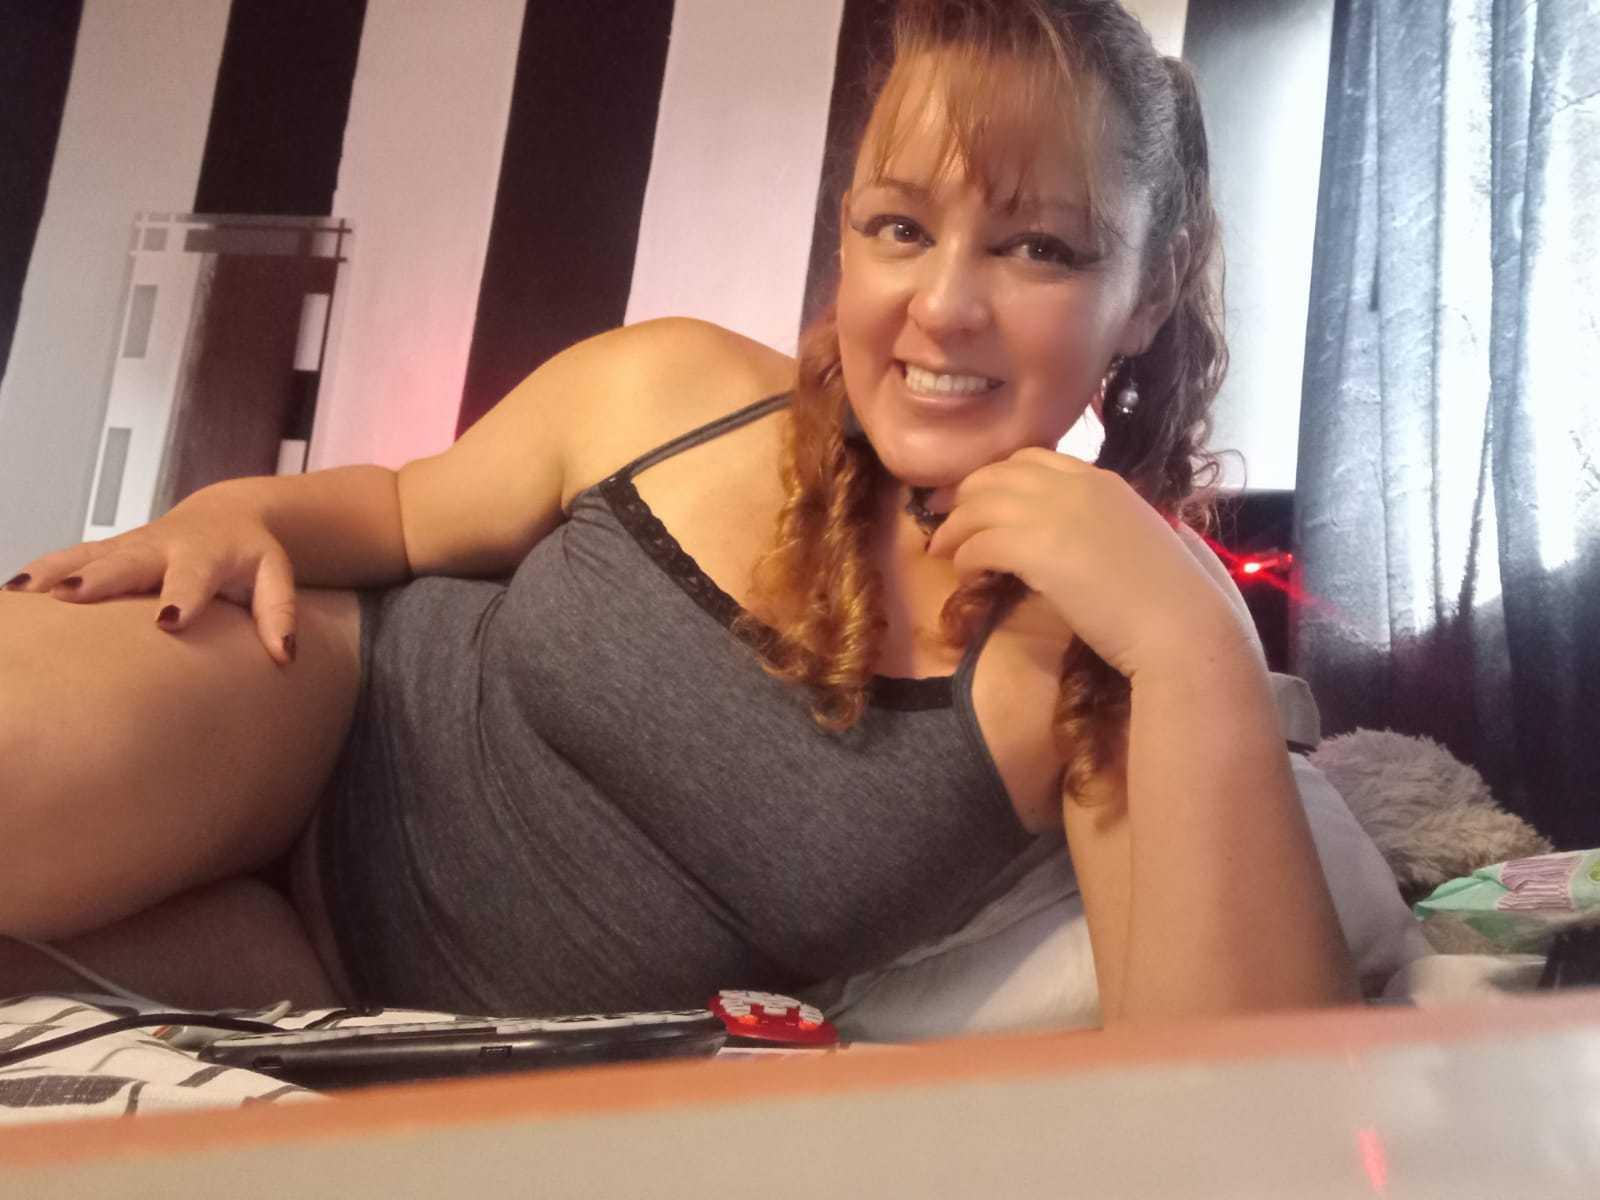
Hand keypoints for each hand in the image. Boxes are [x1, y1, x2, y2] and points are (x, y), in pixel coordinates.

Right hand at [2, 487, 298, 664]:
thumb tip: (285, 657)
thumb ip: (279, 614)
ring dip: (55, 571)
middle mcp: (163, 545)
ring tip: (20, 592)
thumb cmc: (252, 555)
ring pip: (88, 554)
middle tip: (69, 597)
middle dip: (99, 578)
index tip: (167, 621)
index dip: (183, 596)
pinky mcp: (109, 550)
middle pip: (129, 561)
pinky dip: (40, 569)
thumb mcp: (276, 578)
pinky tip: (11, 592)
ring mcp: (131, 545)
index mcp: (208, 554)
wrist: (227, 516)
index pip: (196, 576)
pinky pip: (69, 556)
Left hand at [923, 447, 1249, 678]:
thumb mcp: (1148, 538)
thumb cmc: (1178, 593)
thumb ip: (1120, 523)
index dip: (998, 476)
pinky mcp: (1036, 549)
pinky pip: (979, 542)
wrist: (1182, 623)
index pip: (1034, 459)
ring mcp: (1054, 513)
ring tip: (942, 550)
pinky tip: (961, 573)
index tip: (980, 497)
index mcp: (1102, 481)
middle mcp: (1074, 486)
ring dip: (954, 529)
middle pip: (996, 475)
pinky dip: (963, 555)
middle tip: (946, 520)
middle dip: (965, 496)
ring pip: (979, 505)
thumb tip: (1106, 534)